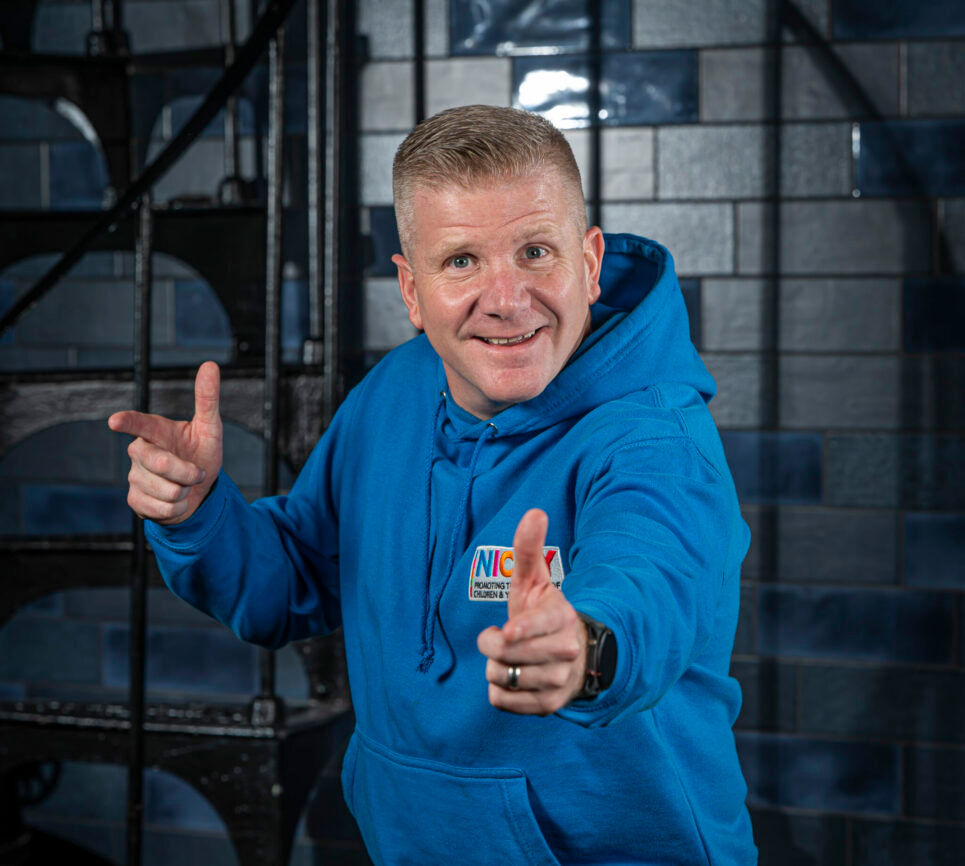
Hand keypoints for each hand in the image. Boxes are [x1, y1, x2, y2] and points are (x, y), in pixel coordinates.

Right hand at [108, 361, 222, 524]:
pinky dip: (179, 509)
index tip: (115, 420)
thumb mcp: (210, 428)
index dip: (129, 422)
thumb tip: (210, 365)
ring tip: (184, 485)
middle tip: (197, 473)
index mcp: (155, 431)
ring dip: (185, 492)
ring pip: (167, 491)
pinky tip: (176, 501)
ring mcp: (134, 477)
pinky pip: (164, 509)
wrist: (199, 491)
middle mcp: (139, 452)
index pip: (140, 424)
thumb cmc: (200, 454)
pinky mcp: (135, 501)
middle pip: (160, 463)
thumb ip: (207, 399)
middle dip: (187, 473)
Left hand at [476, 508, 586, 714]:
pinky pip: (502, 701)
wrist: (571, 657)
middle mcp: (565, 651)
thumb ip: (529, 548)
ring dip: (496, 667)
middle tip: (501, 636)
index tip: (508, 631)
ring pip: (503, 677)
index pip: (541, 626)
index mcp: (561, 617)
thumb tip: (534, 511)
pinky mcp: (547, 707)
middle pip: (508, 653)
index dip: (522, 630)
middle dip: (492, 645)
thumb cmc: (541, 612)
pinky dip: (498, 691)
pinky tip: (514, 677)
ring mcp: (558, 681)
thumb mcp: (533, 581)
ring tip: (512, 657)